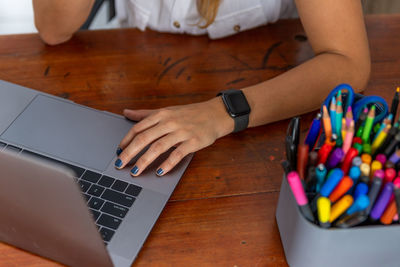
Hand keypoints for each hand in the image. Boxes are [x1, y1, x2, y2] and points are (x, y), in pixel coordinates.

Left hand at [114, 97, 233, 175]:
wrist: (215, 114)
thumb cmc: (189, 114)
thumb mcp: (166, 111)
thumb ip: (145, 114)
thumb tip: (126, 113)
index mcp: (161, 114)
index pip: (139, 128)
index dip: (126, 141)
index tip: (118, 152)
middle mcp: (169, 122)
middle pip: (144, 138)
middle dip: (130, 153)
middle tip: (120, 165)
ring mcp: (181, 132)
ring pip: (158, 147)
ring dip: (144, 161)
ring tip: (135, 172)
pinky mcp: (193, 141)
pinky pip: (177, 154)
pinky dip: (167, 164)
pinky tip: (159, 172)